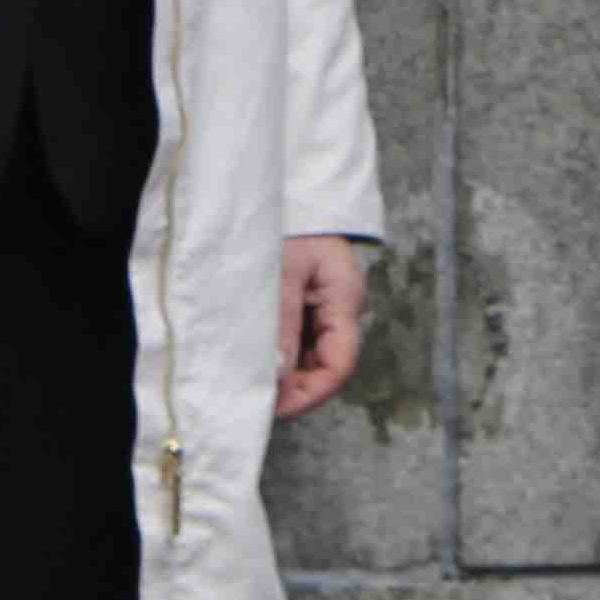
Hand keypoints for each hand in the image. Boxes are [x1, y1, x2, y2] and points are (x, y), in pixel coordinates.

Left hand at [271, 236, 364, 421]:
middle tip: (258, 398)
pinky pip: (301, 342)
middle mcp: (343, 310)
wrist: (290, 193)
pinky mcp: (312, 306)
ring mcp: (328, 309)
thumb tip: (279, 375)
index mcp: (345, 300)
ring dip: (287, 373)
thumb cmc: (290, 224)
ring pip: (313, 358)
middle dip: (296, 388)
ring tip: (253, 380)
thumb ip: (282, 324)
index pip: (340, 365)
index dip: (311, 393)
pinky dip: (282, 355)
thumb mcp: (283, 272)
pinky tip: (259, 359)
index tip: (276, 406)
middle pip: (328, 367)